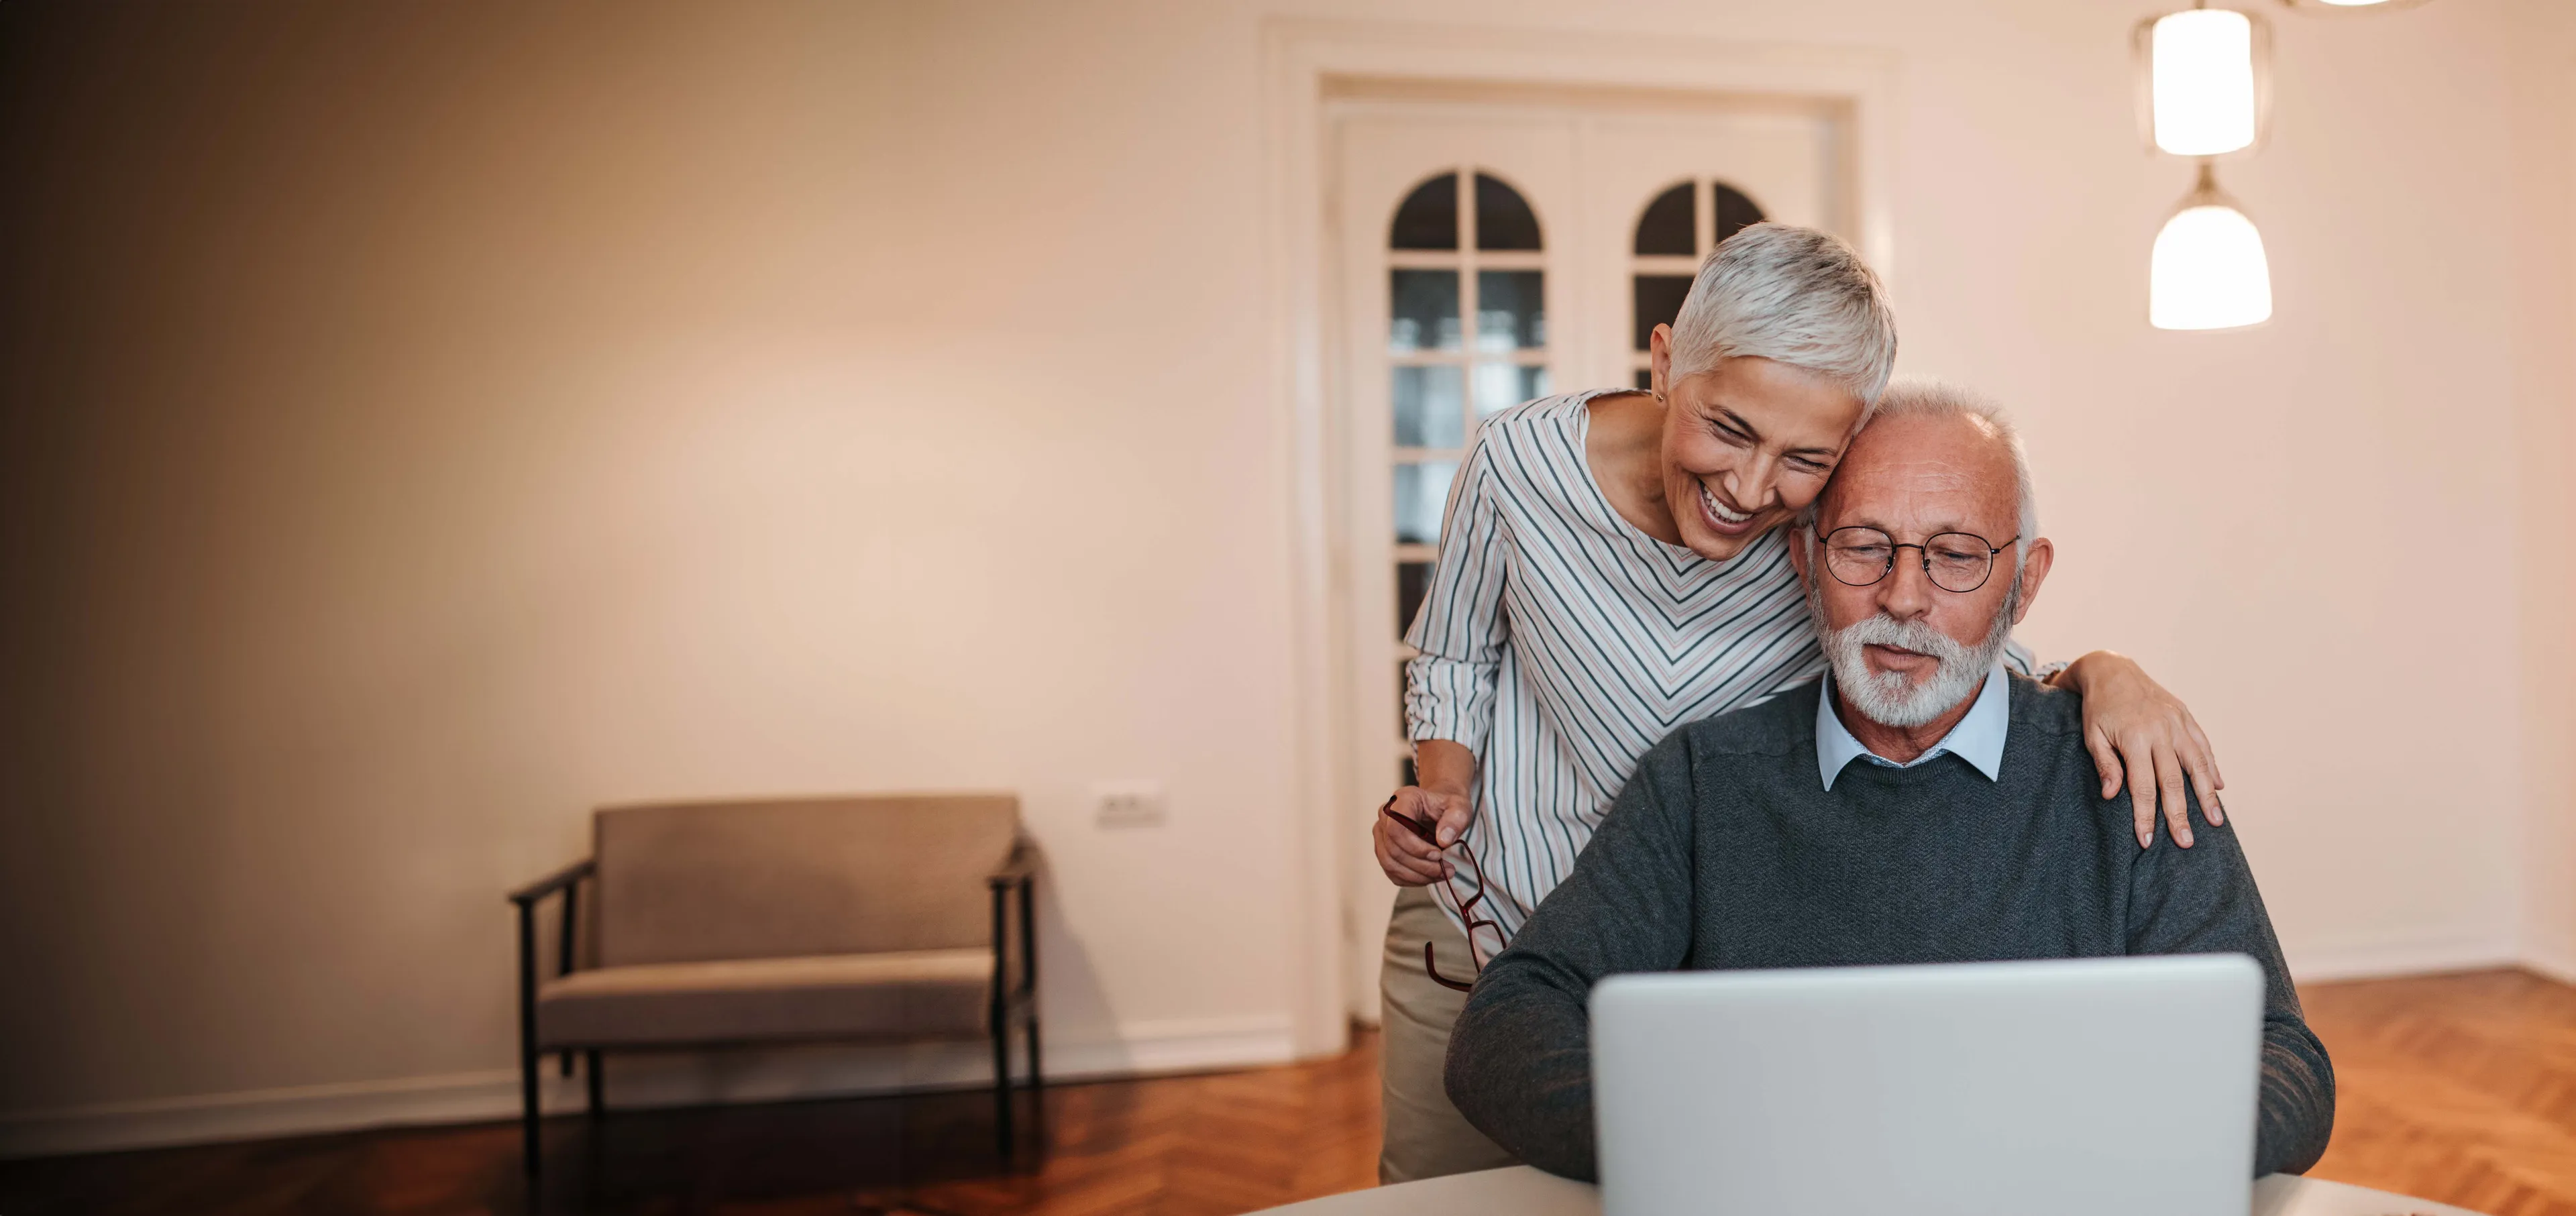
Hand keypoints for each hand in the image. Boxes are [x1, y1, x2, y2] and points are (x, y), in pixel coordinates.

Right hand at [1373, 784, 1475, 885]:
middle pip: (1393, 849)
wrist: (1439, 809)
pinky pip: (1392, 871)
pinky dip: (1411, 879)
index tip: (1438, 854)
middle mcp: (1385, 815)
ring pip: (1390, 863)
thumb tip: (1443, 840)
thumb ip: (1455, 820)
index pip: (1396, 828)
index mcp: (1402, 799)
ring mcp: (1381, 833)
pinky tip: (1429, 876)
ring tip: (1440, 874)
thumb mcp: (1460, 808)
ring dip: (1417, 875)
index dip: (1415, 847)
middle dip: (1421, 865)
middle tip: (1445, 870)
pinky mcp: (1383, 849)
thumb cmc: (1447, 807)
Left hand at [2060, 651, 2224, 848]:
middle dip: (2180, 814)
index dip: (2145, 816)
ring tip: (2216, 821)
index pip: (2142, 786)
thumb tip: (2113, 796)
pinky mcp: (2185, 716)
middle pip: (2173, 781)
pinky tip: (2219, 787)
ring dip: (2207, 795)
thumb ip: (2105, 765)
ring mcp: (2177, 723)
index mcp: (2134, 738)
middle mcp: (2160, 731)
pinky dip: (2212, 766)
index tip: (2147, 841)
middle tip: (2186, 842)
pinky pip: (2203, 745)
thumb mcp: (2092, 735)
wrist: (2113, 670)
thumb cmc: (2099, 708)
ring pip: (2197, 764)